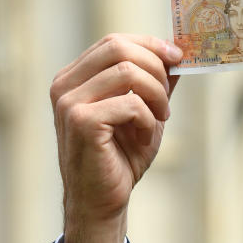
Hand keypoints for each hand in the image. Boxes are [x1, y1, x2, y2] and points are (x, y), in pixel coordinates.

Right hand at [50, 33, 182, 242]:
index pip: (114, 41)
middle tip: (168, 95)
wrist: (102, 200)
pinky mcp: (81, 122)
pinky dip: (148, 119)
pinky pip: (130, 103)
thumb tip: (177, 53)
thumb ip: (155, 81)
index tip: (177, 56)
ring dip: (156, 95)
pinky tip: (145, 137)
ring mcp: (69, 103)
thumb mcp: (145, 110)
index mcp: (75, 77)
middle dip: (155, 66)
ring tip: (160, 118)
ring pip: (128, 72)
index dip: (149, 44)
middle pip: (118, 47)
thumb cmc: (120, 155)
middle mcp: (65, 85)